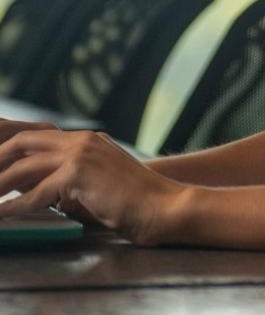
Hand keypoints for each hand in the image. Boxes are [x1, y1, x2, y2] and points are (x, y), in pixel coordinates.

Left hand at [0, 122, 186, 245]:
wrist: (162, 205)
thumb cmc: (133, 201)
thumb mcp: (95, 184)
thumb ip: (67, 182)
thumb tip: (34, 190)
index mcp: (87, 139)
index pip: (38, 135)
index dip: (12, 146)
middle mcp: (83, 140)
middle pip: (25, 141)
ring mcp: (81, 153)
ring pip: (25, 165)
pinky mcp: (80, 173)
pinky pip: (37, 191)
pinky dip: (16, 206)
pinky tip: (4, 215)